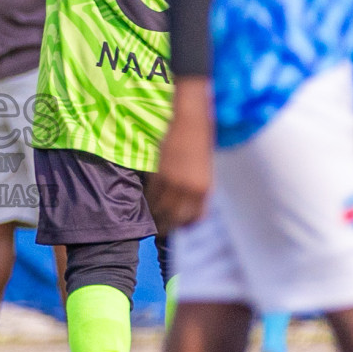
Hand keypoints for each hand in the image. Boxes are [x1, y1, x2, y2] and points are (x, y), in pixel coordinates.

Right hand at [146, 79, 214, 232]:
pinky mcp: (160, 173)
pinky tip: (148, 202)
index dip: (184, 227)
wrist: (191, 120)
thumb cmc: (201, 143)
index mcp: (205, 189)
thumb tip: (188, 206)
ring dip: (155, 215)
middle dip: (167, 226)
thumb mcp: (204, 170)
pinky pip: (152, 193)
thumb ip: (197, 189)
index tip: (178, 230)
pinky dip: (149, 200)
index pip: (194, 218)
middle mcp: (190, 189)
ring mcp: (174, 181)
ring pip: (161, 207)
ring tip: (152, 218)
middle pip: (175, 217)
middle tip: (160, 230)